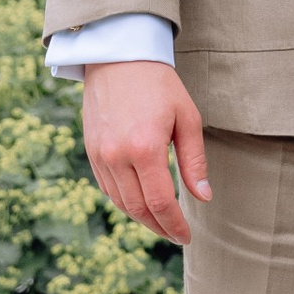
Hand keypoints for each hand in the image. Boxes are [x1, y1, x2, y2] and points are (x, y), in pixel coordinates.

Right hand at [83, 59, 210, 241]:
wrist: (118, 56)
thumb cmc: (159, 84)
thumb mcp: (186, 118)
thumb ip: (194, 161)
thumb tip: (203, 197)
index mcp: (145, 149)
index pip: (161, 203)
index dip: (174, 225)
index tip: (186, 236)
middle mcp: (117, 157)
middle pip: (138, 209)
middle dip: (159, 227)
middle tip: (176, 234)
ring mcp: (100, 155)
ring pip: (120, 202)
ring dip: (141, 217)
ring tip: (161, 222)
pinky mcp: (90, 151)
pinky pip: (107, 188)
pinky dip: (124, 200)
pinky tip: (140, 201)